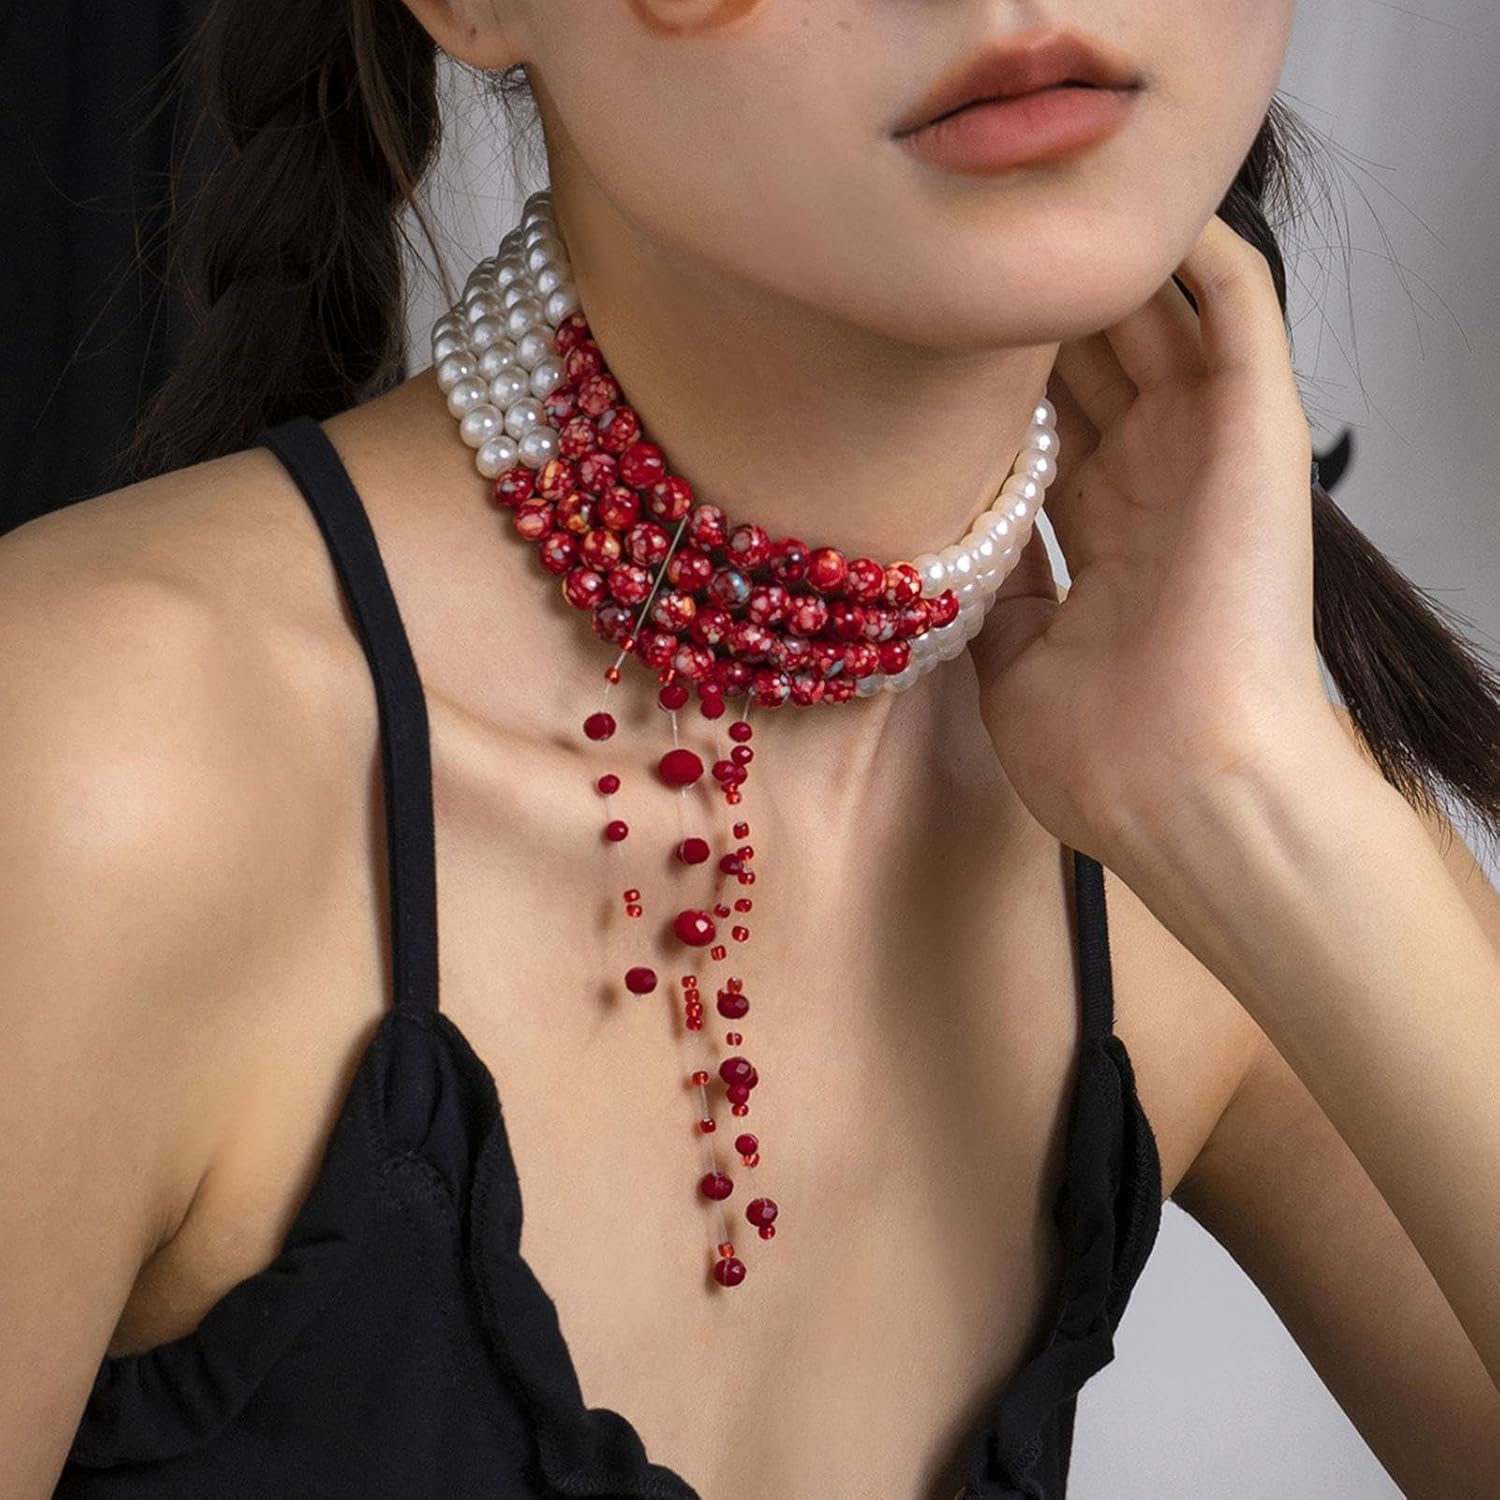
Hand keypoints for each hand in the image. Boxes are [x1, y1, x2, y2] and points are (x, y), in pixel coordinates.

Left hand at [967, 212, 1339, 865]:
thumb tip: (953, 553)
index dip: (988, 383)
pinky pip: (1236, 306)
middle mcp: (1153, 483)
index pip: (1046, 426)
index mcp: (1105, 536)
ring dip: (1093, 272)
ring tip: (1027, 218)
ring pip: (1151, 320)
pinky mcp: (1256, 427)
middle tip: (958, 263)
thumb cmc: (1104, 755)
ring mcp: (1204, 451)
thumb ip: (996, 593)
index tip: (918, 340)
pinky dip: (1193, 251)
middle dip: (1026, 317)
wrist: (1181, 787)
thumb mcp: (1015, 662)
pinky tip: (1134, 208)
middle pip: (1089, 363)